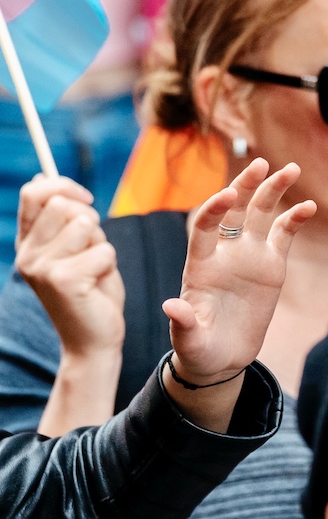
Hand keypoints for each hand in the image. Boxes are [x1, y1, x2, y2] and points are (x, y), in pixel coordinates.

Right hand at [15, 176, 123, 361]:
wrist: (92, 340)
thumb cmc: (90, 292)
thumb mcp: (73, 249)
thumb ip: (61, 219)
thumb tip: (43, 178)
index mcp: (27, 243)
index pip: (33, 194)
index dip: (63, 186)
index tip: (87, 199)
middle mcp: (27, 254)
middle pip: (63, 205)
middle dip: (91, 219)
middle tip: (94, 247)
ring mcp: (41, 267)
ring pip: (85, 225)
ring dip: (101, 244)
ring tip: (95, 268)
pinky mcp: (63, 280)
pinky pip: (104, 251)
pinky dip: (110, 264)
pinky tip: (98, 284)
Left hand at [166, 160, 312, 387]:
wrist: (221, 356)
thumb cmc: (199, 348)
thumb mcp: (189, 340)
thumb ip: (183, 322)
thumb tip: (172, 306)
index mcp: (200, 265)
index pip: (203, 227)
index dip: (214, 210)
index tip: (228, 197)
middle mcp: (224, 253)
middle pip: (234, 210)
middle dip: (246, 185)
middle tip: (261, 164)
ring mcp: (248, 257)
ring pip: (260, 214)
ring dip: (273, 190)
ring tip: (290, 169)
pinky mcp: (271, 266)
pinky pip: (283, 236)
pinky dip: (295, 219)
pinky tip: (309, 206)